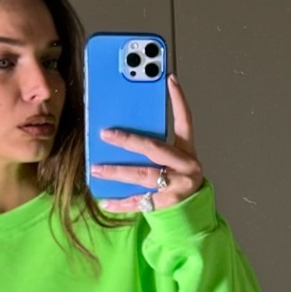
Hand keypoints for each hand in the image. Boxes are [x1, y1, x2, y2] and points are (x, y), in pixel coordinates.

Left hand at [91, 74, 204, 213]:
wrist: (193, 212)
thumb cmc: (179, 179)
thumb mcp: (176, 158)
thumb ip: (158, 146)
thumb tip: (126, 130)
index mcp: (187, 151)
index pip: (185, 121)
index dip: (179, 100)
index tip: (170, 80)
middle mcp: (185, 167)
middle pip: (155, 149)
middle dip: (128, 141)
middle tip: (106, 134)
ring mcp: (177, 187)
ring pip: (143, 176)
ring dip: (118, 172)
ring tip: (97, 169)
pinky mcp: (167, 205)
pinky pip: (140, 202)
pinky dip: (121, 202)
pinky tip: (105, 200)